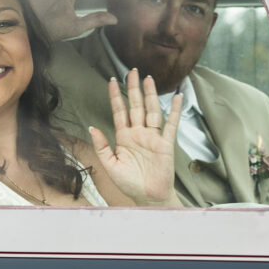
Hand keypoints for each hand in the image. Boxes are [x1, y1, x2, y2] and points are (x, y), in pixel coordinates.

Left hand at [90, 69, 181, 206]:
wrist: (147, 197)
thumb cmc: (129, 183)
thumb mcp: (110, 165)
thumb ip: (102, 146)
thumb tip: (92, 127)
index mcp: (124, 137)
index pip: (119, 111)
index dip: (116, 96)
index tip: (112, 80)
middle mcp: (138, 133)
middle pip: (136, 105)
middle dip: (133, 88)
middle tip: (132, 71)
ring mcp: (153, 137)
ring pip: (151, 110)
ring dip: (150, 95)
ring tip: (148, 79)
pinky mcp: (166, 143)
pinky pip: (171, 124)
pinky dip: (174, 111)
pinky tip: (176, 98)